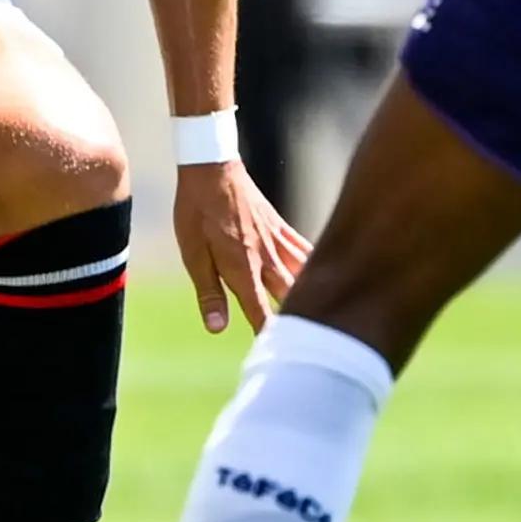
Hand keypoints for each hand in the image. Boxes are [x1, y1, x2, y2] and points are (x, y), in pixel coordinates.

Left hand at [174, 160, 313, 335]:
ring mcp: (276, 240)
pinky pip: (304, 250)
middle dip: (299, 320)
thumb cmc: (196, 211)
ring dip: (313, 295)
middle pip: (289, 296)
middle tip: (310, 342)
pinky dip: (315, 265)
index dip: (269, 334)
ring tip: (327, 316)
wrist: (212, 166)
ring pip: (303, 274)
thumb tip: (216, 327)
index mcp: (242, 267)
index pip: (259, 310)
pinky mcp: (279, 226)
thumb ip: (208, 292)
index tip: (279, 355)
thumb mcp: (192, 254)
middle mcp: (265, 257)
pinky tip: (324, 275)